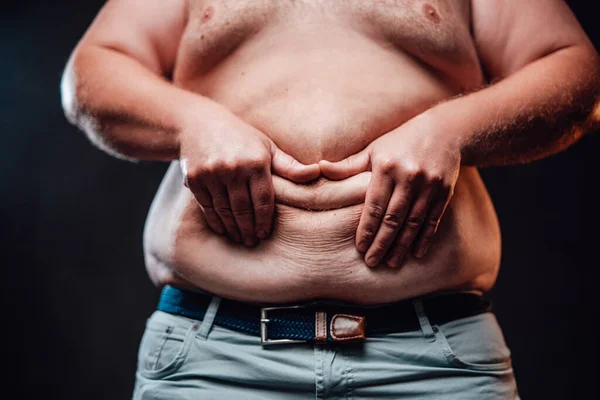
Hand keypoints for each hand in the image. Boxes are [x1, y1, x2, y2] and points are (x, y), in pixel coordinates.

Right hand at [179, 104, 319, 246]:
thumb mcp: (267, 148)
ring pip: (224, 211)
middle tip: (252, 242)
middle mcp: (233, 168)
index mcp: (255, 162)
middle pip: (243, 210)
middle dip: (248, 229)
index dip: (264, 221)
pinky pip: (207, 207)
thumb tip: (317, 172)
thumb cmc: (241, 139)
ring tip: (240, 238)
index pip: (263, 201)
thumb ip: (290, 166)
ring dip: (233, 228)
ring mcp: (211, 174)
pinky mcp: (194, 179)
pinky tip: (223, 229)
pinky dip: (215, 221)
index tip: (265, 234)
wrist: (199, 124)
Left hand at [319, 113, 460, 267]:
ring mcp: (429, 185)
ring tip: (392, 263)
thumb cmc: (400, 142)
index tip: (359, 247)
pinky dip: (425, 238)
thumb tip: (319, 168)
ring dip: (402, 245)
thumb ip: (348, 165)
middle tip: (372, 262)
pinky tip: (416, 253)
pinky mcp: (444, 191)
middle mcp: (409, 177)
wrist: (445, 131)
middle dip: (382, 243)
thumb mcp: (373, 150)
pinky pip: (433, 220)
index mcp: (387, 167)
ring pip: (413, 222)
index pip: (374, 205)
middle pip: (393, 218)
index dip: (367, 229)